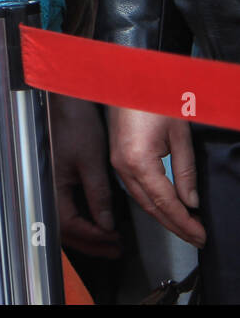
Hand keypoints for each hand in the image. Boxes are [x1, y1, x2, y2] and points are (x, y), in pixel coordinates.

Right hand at [50, 95, 120, 257]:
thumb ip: (98, 195)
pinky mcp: (57, 177)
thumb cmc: (73, 124)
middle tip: (114, 249)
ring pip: (66, 221)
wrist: (62, 103)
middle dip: (92, 243)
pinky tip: (97, 219)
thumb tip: (106, 223)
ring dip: (87, 233)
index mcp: (53, 187)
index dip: (96, 237)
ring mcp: (51, 184)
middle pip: (66, 229)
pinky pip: (68, 208)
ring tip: (109, 239)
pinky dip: (83, 219)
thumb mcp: (92, 162)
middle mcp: (48, 189)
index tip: (115, 241)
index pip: (72, 225)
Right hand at [108, 106, 204, 246]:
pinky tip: (166, 207)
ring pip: (142, 200)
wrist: (128, 79)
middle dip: (175, 226)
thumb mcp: (179, 135)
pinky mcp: (117, 159)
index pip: (165, 203)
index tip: (200, 234)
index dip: (184, 222)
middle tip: (197, 238)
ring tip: (186, 227)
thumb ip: (185, 171)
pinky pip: (135, 189)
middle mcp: (122, 166)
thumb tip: (190, 201)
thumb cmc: (152, 98)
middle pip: (151, 207)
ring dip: (164, 216)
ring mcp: (116, 163)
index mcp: (138, 162)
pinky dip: (152, 203)